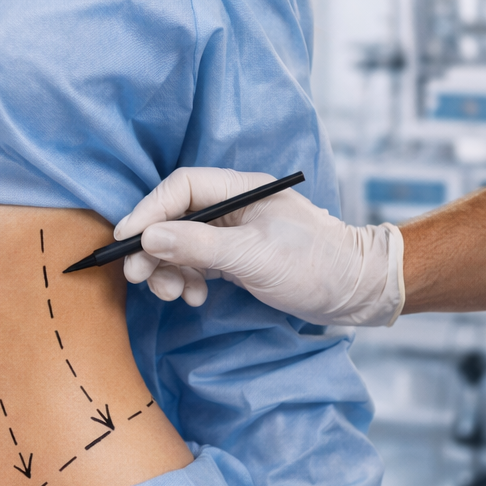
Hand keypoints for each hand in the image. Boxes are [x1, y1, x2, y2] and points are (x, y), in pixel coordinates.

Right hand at [115, 167, 402, 325]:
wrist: (358, 291)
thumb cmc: (316, 266)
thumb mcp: (254, 256)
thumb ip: (199, 245)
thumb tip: (149, 238)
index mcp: (241, 189)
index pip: (182, 188)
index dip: (150, 211)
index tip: (127, 240)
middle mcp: (235, 205)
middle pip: (176, 216)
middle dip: (154, 247)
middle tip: (136, 276)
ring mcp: (235, 231)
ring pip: (182, 242)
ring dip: (168, 268)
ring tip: (171, 294)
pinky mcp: (237, 256)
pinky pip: (196, 262)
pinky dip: (187, 279)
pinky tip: (193, 297)